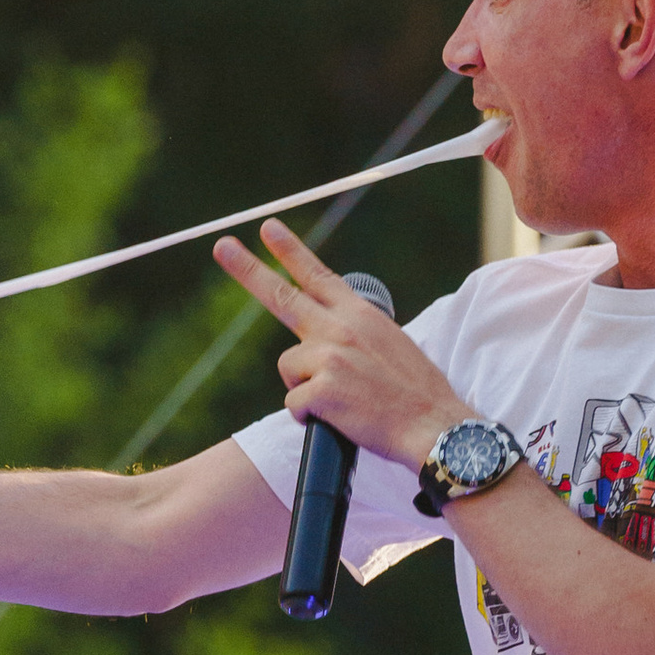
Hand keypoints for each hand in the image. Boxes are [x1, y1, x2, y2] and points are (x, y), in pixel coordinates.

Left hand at [211, 218, 468, 470]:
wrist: (433, 427)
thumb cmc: (414, 395)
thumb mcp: (390, 345)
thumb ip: (353, 335)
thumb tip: (323, 346)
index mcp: (360, 314)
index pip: (318, 276)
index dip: (290, 251)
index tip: (267, 228)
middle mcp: (340, 327)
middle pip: (282, 296)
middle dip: (247, 270)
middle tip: (221, 246)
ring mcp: (329, 356)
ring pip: (289, 367)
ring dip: (305, 388)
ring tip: (343, 401)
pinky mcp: (320, 389)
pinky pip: (294, 403)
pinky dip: (309, 417)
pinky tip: (339, 420)